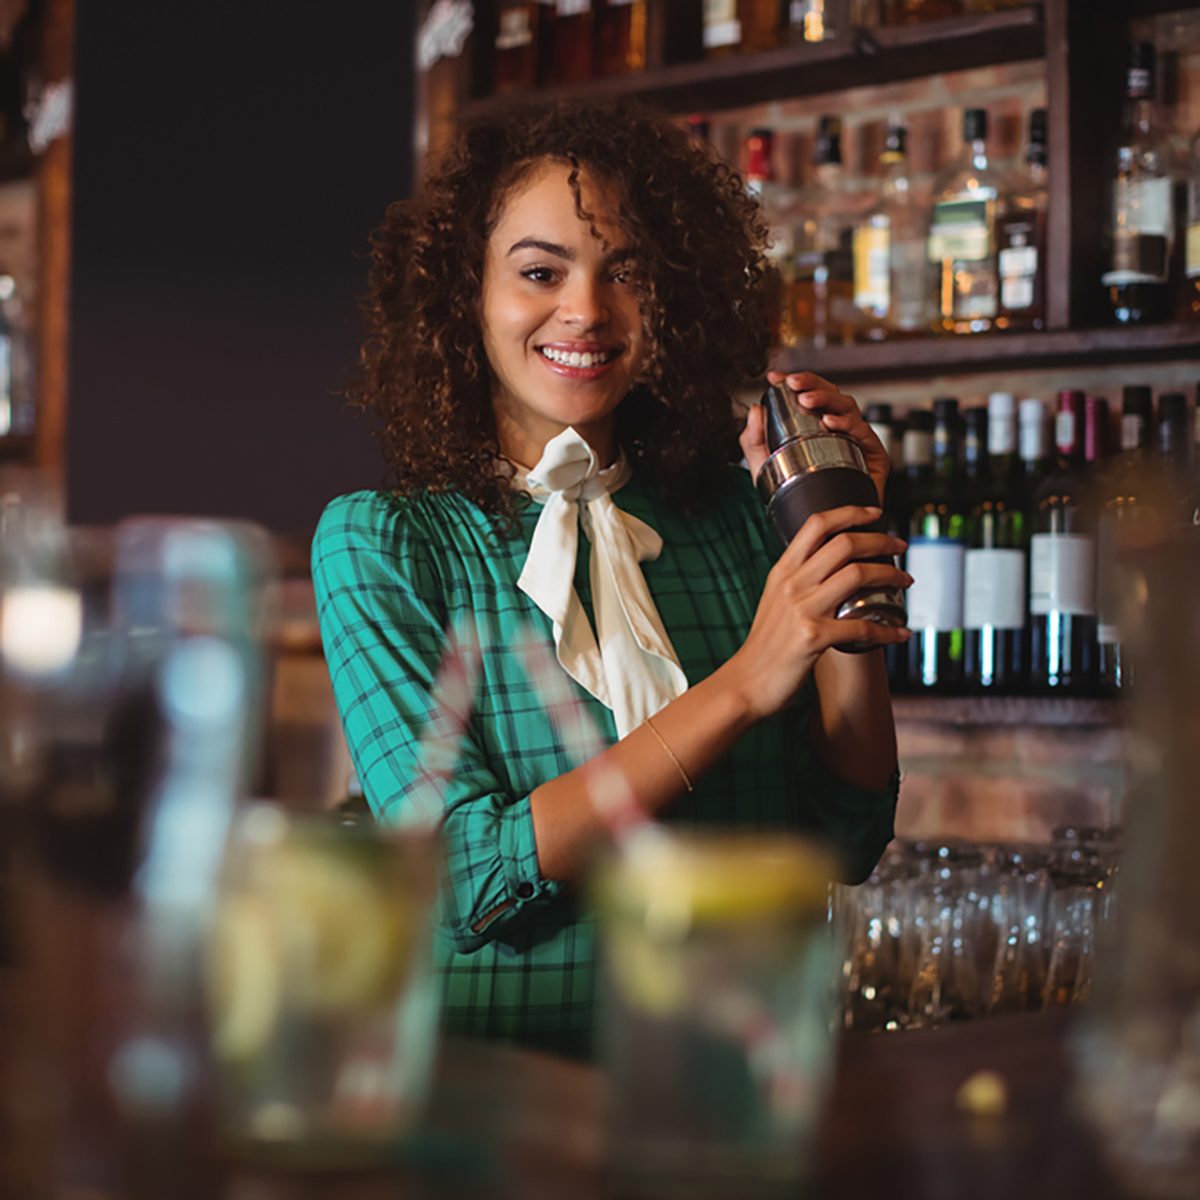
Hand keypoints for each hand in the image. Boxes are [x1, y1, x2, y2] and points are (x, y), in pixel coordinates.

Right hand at [722, 503, 911, 722]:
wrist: (745, 683)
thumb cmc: (764, 646)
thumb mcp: (773, 600)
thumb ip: (797, 581)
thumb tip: (829, 569)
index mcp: (782, 571)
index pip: (817, 524)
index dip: (850, 512)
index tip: (875, 514)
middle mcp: (792, 584)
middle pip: (845, 543)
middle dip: (881, 540)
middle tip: (899, 544)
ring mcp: (802, 609)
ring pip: (858, 575)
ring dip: (890, 574)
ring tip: (905, 580)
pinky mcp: (814, 637)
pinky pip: (861, 627)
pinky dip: (887, 630)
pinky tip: (900, 633)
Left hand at [740, 371, 890, 505]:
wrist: (820, 529)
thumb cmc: (792, 495)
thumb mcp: (762, 465)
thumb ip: (753, 439)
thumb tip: (755, 409)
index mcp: (816, 424)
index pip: (809, 395)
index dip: (797, 381)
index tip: (776, 378)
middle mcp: (839, 428)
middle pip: (831, 394)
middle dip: (813, 385)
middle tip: (794, 385)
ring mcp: (857, 440)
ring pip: (848, 407)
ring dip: (828, 399)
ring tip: (808, 401)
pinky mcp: (874, 455)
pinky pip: (865, 432)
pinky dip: (848, 424)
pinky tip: (831, 423)